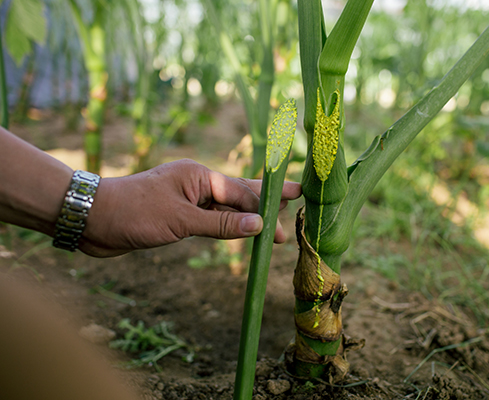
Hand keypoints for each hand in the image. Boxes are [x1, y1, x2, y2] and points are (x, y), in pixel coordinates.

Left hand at [80, 159, 300, 256]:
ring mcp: (187, 200)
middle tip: (296, 199)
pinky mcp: (177, 216)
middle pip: (238, 192)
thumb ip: (220, 224)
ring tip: (275, 222)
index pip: (240, 190)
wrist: (91, 219)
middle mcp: (196, 184)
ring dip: (248, 217)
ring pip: (225, 208)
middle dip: (266, 200)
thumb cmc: (134, 213)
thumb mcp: (181, 221)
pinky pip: (211, 220)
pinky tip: (241, 229)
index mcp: (198, 175)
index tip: (294, 201)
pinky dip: (228, 226)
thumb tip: (258, 225)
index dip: (267, 201)